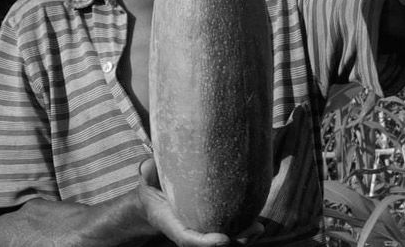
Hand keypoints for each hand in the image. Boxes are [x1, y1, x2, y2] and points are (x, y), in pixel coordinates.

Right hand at [137, 159, 263, 246]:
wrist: (156, 204)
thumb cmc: (152, 191)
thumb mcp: (145, 182)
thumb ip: (147, 174)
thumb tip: (148, 165)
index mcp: (172, 225)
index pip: (188, 239)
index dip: (206, 243)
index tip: (223, 240)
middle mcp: (189, 233)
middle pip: (213, 246)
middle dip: (234, 242)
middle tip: (252, 231)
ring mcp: (202, 232)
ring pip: (225, 243)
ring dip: (244, 238)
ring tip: (259, 227)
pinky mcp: (212, 227)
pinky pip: (230, 234)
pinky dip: (244, 231)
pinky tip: (257, 223)